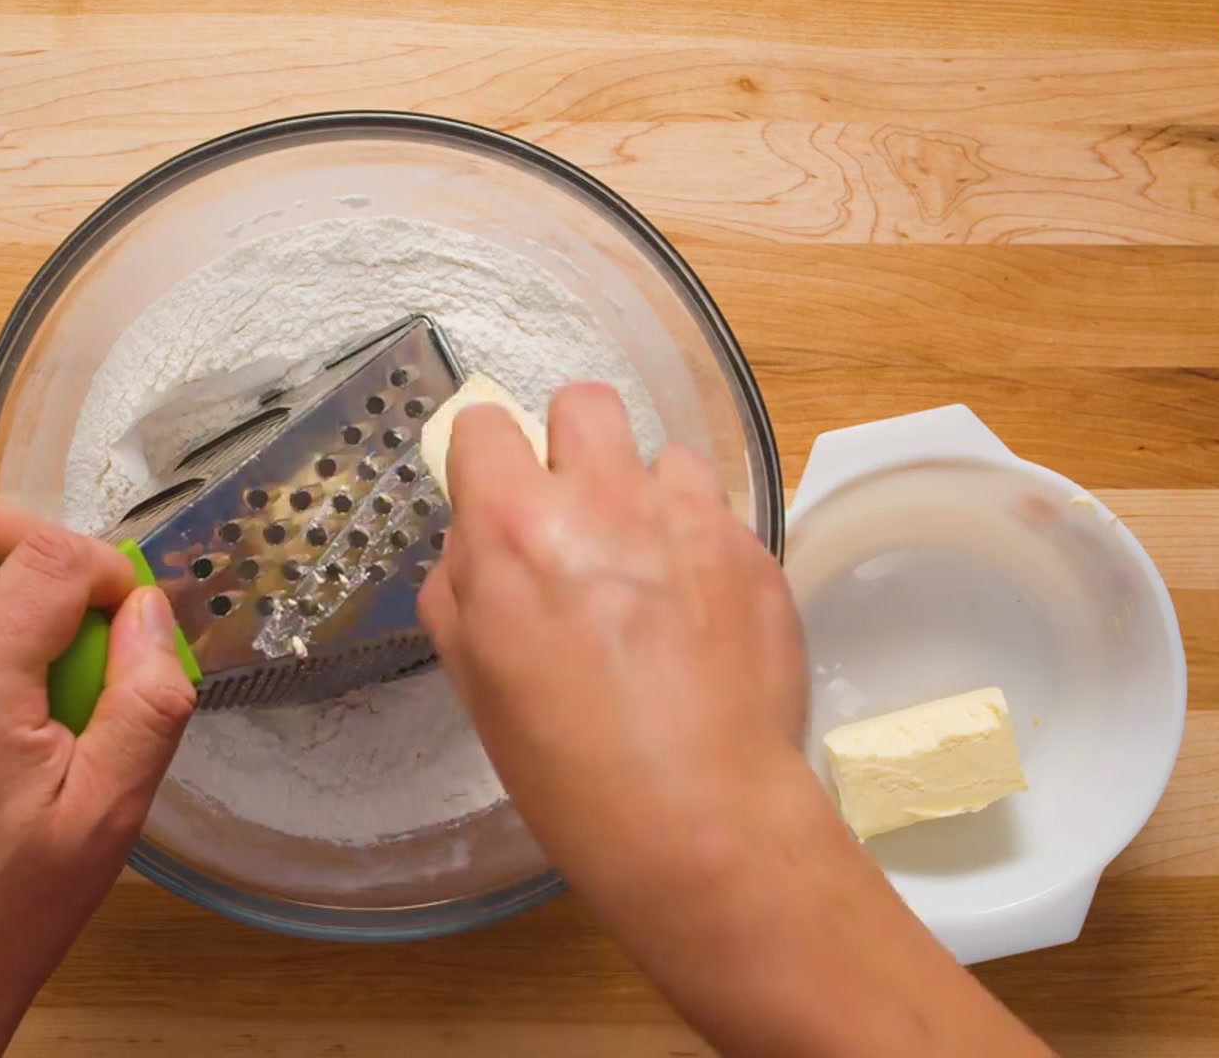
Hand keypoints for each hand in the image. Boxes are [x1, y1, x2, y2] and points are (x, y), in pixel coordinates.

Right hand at [420, 384, 1047, 1056]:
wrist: (700, 816)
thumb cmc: (566, 766)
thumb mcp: (473, 679)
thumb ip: (463, 588)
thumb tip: (475, 549)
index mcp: (513, 525)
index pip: (485, 423)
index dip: (486, 459)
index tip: (495, 492)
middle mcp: (603, 498)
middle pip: (583, 403)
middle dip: (571, 446)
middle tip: (575, 515)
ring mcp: (691, 517)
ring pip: (663, 455)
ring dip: (647, 495)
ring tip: (649, 569)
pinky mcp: (755, 549)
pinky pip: (719, 515)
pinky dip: (702, 548)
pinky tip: (698, 616)